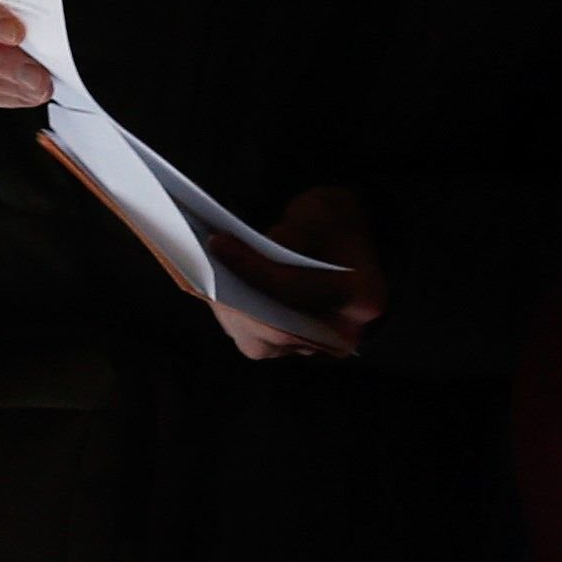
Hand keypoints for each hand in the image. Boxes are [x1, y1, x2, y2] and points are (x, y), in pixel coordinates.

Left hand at [206, 184, 383, 361]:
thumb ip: (295, 230)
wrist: (346, 249)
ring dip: (225, 309)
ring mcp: (316, 349)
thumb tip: (251, 249)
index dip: (253, 267)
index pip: (297, 289)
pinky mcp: (290, 350)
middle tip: (197, 267)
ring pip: (259, 342)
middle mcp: (344, 334)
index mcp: (365, 296)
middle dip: (232, 299)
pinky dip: (229, 315)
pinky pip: (253, 340)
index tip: (217, 242)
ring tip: (198, 275)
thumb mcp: (325, 211)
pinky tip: (210, 289)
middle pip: (276, 328)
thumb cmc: (334, 226)